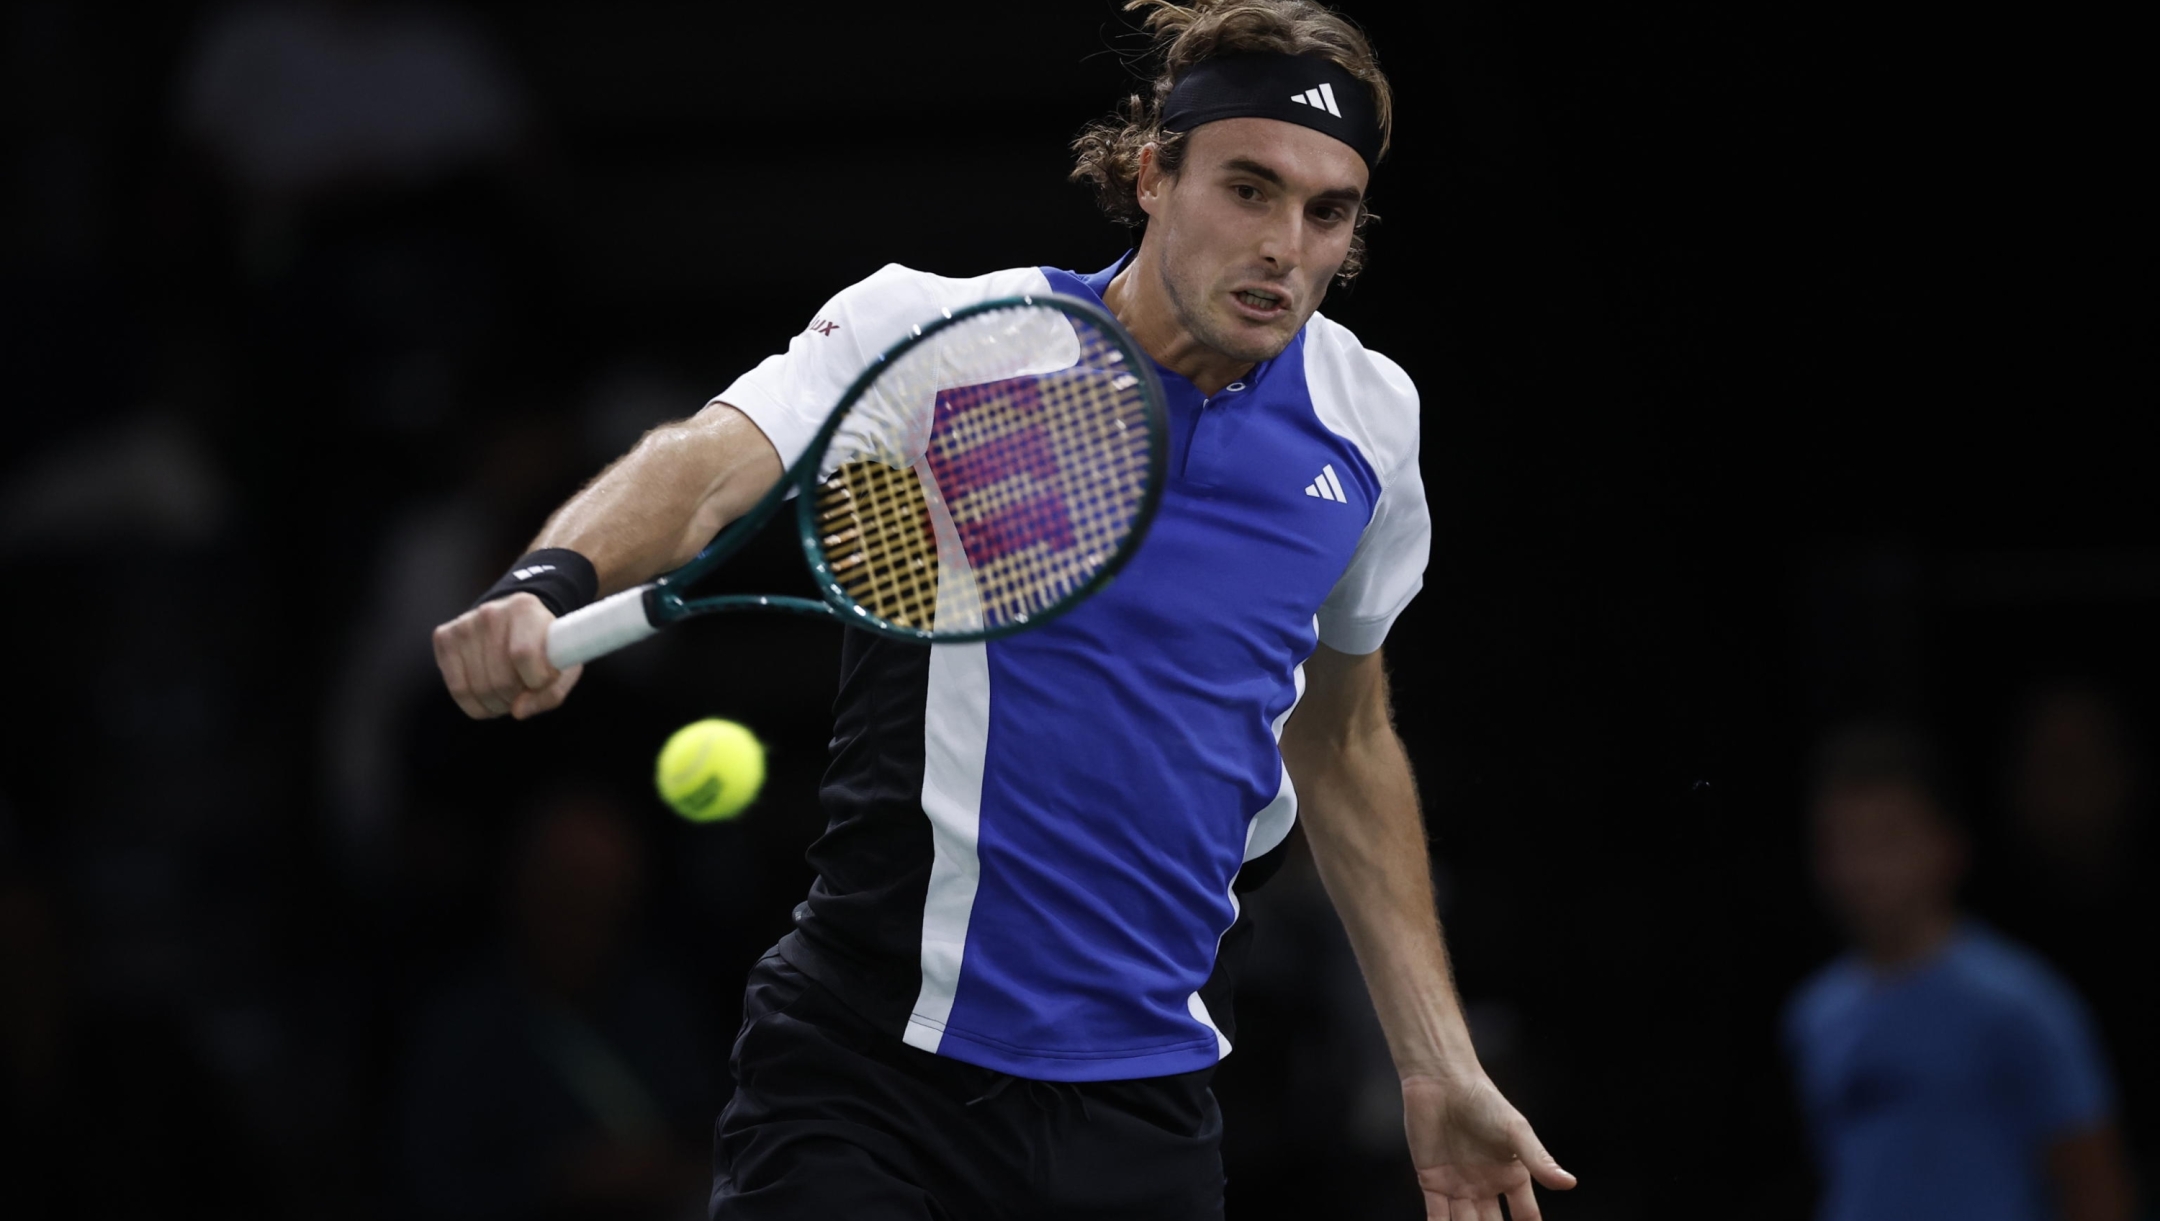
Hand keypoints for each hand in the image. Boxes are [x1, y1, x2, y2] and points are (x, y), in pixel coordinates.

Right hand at [432, 592, 582, 719]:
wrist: (515, 624)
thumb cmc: (544, 648)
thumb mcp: (563, 666)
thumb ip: (551, 692)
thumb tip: (518, 711)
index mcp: (525, 608)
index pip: (524, 655)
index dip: (537, 681)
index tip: (544, 681)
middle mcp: (490, 612)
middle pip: (500, 679)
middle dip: (517, 696)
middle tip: (524, 689)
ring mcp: (464, 625)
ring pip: (479, 689)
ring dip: (498, 704)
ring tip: (509, 692)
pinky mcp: (444, 639)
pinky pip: (458, 690)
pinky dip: (477, 705)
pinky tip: (489, 695)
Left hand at [1403, 1071, 1574, 1220]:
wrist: (1442, 1082)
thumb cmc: (1484, 1101)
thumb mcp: (1516, 1132)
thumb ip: (1538, 1160)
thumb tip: (1569, 1184)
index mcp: (1513, 1176)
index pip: (1527, 1216)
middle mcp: (1487, 1187)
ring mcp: (1460, 1186)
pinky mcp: (1432, 1183)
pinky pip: (1437, 1216)